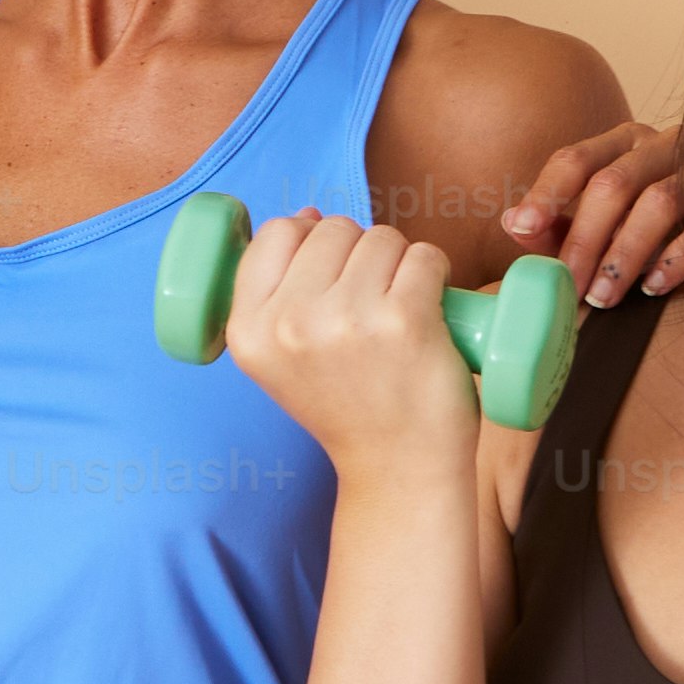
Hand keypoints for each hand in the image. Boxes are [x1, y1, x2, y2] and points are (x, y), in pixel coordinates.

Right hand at [219, 206, 481, 474]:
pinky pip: (424, 255)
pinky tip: (430, 308)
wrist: (398, 468)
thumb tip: (310, 215)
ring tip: (398, 309)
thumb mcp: (280, 358)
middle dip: (360, 252)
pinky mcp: (404, 320)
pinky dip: (435, 272)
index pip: (276, 233)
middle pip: (333, 228)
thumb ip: (279, 291)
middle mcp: (290, 324)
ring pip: (381, 237)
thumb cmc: (348, 405)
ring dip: (399, 261)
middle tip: (371, 304)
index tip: (331, 275)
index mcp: (249, 331)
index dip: (309, 239)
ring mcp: (347, 320)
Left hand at [508, 119, 683, 309]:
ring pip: (662, 201)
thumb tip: (514, 223)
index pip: (577, 159)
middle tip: (570, 287)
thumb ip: (557, 228)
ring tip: (605, 296)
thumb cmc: (654, 240)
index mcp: (627, 143)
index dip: (547, 194)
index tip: (524, 230)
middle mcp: (671, 144)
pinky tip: (655, 287)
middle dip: (586, 239)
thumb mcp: (598, 234)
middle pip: (615, 182)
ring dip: (626, 254)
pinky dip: (679, 258)